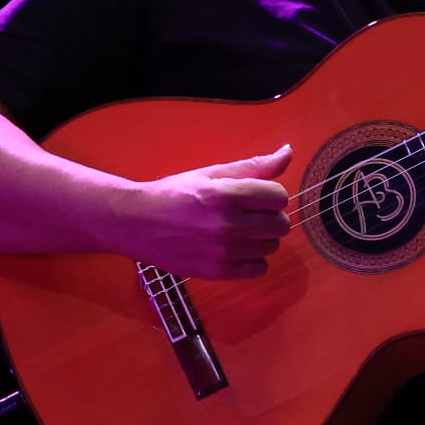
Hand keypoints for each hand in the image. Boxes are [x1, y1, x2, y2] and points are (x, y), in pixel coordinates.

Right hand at [129, 144, 293, 280]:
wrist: (137, 223)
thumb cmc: (176, 193)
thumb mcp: (212, 173)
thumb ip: (253, 166)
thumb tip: (287, 153)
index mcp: (227, 194)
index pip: (279, 196)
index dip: (271, 194)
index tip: (256, 196)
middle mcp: (228, 225)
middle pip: (281, 224)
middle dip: (270, 216)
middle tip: (249, 213)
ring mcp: (223, 251)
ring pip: (271, 246)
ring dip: (261, 237)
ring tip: (239, 229)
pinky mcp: (217, 271)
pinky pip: (259, 269)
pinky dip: (253, 259)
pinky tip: (236, 248)